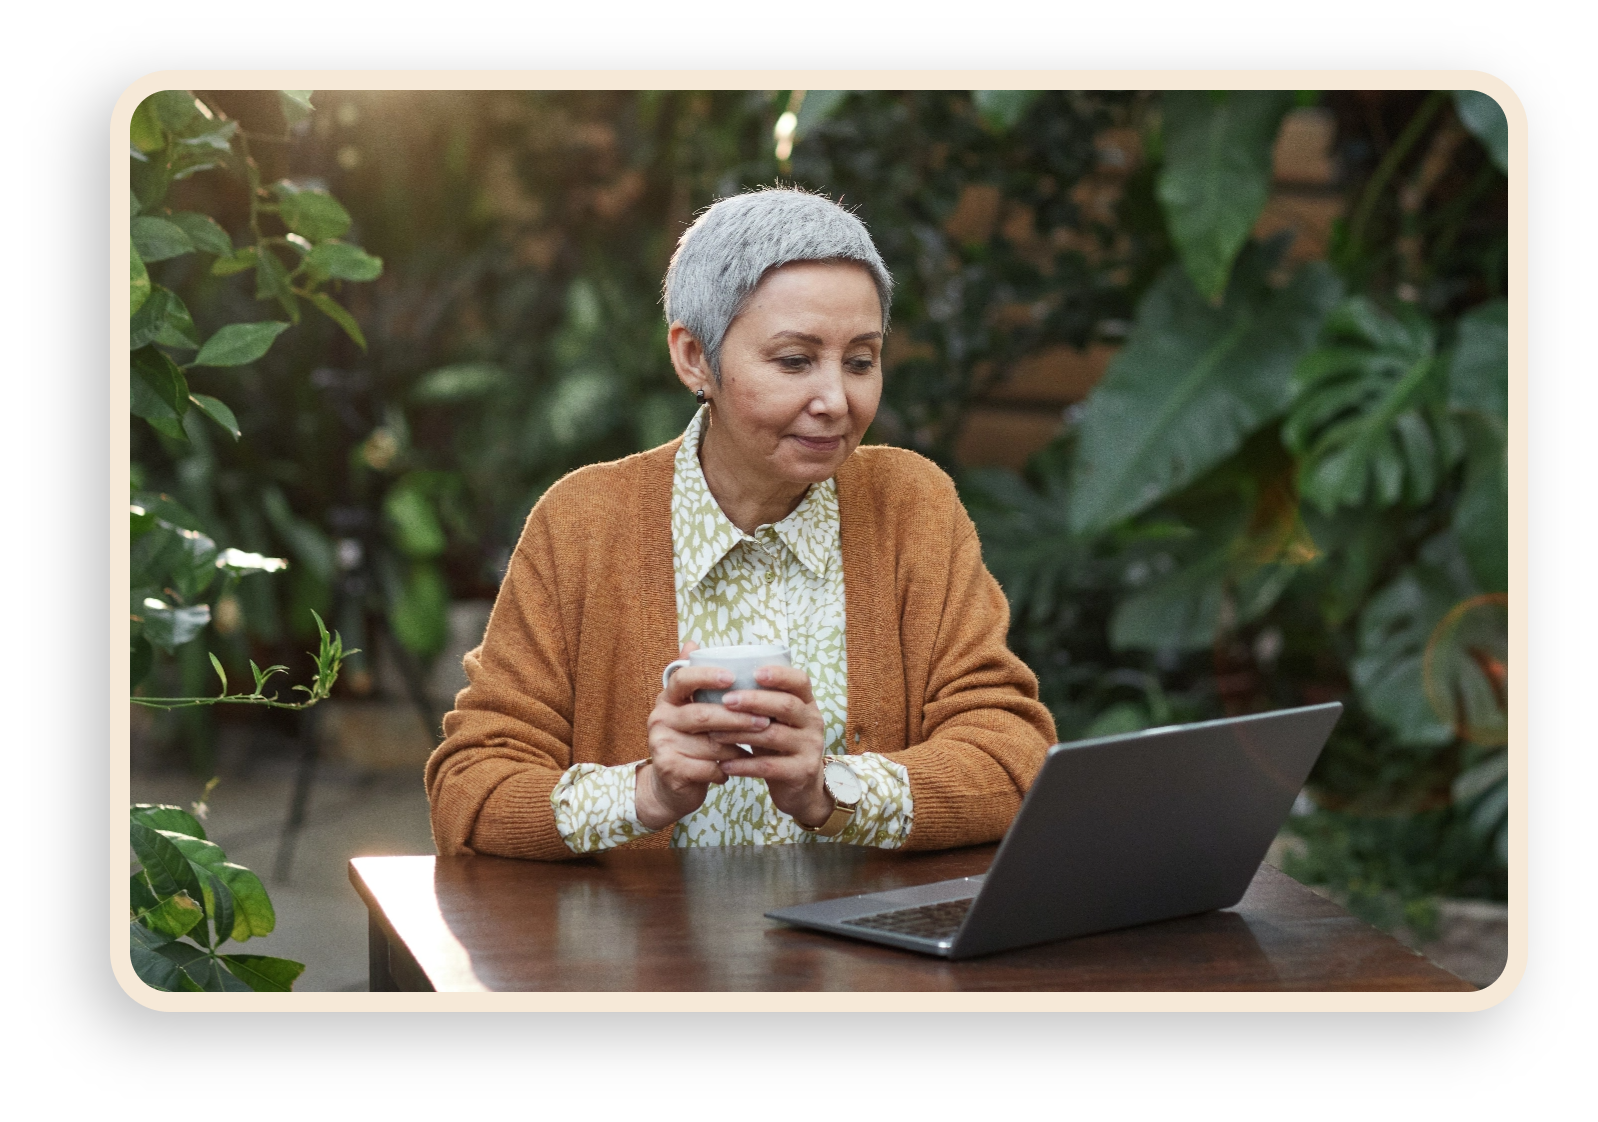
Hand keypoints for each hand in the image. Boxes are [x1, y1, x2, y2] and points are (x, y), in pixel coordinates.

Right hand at [638, 642, 772, 830]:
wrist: (670, 786)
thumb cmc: (690, 743)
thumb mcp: (691, 710)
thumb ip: (696, 682)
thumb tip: (693, 641)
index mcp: (667, 699)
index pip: (682, 679)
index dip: (706, 676)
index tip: (732, 677)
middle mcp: (659, 718)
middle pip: (702, 714)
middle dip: (738, 717)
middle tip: (765, 720)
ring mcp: (661, 744)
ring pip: (709, 743)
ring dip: (739, 746)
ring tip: (758, 746)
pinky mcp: (670, 769)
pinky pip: (708, 767)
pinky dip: (727, 769)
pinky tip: (738, 768)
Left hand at [713, 664, 832, 828]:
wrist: (802, 788)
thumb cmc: (779, 745)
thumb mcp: (774, 720)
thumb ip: (758, 703)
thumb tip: (715, 681)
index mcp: (807, 703)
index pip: (800, 681)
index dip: (779, 674)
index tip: (754, 672)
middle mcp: (813, 722)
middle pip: (786, 705)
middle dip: (754, 701)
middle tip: (726, 701)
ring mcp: (810, 748)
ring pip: (774, 735)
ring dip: (741, 733)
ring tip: (715, 734)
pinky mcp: (801, 772)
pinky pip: (769, 767)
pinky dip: (744, 765)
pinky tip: (724, 764)